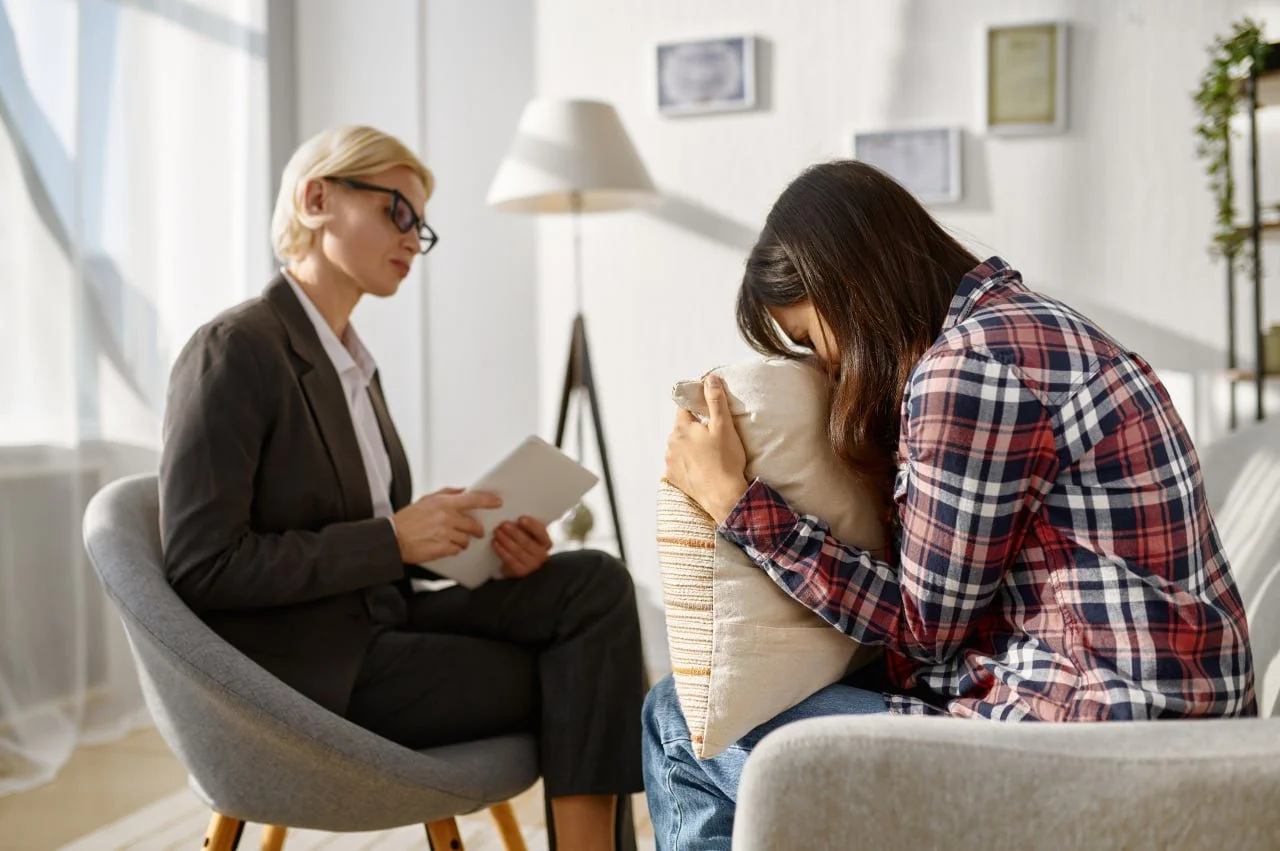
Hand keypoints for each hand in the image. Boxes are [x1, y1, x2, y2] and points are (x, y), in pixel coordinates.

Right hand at [392, 487, 501, 563]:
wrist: (393, 538)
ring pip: (466, 539)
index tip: (497, 502)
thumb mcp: (426, 499)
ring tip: (450, 539)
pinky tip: (443, 545)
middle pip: (473, 524)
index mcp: (443, 503)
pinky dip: (453, 549)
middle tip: (476, 532)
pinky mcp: (443, 548)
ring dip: (462, 541)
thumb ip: (447, 493)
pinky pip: (457, 549)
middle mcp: (446, 517)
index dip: (488, 500)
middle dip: (476, 530)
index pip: (473, 499)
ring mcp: (445, 533)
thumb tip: (463, 490)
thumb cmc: (407, 520)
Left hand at [493, 515, 552, 578]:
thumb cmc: (524, 543)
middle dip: (514, 532)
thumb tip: (513, 517)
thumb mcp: (528, 534)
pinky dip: (501, 551)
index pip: (540, 533)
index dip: (531, 525)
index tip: (520, 518)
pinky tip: (495, 543)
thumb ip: (525, 527)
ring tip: (497, 532)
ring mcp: (532, 565)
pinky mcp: (520, 571)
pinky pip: (510, 560)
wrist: (521, 563)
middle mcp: (542, 555)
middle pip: (527, 542)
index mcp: (546, 542)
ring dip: (505, 540)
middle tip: (503, 524)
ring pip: (517, 551)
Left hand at [665, 374, 749, 524]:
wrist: (724, 496)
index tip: (708, 409)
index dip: (696, 404)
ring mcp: (670, 462)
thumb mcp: (724, 426)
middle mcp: (670, 444)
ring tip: (710, 454)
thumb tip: (709, 379)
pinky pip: (679, 463)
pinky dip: (688, 462)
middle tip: (714, 436)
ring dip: (691, 446)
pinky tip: (703, 467)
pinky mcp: (673, 477)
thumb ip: (715, 400)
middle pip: (682, 427)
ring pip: (680, 446)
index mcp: (681, 428)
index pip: (683, 406)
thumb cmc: (726, 460)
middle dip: (695, 428)